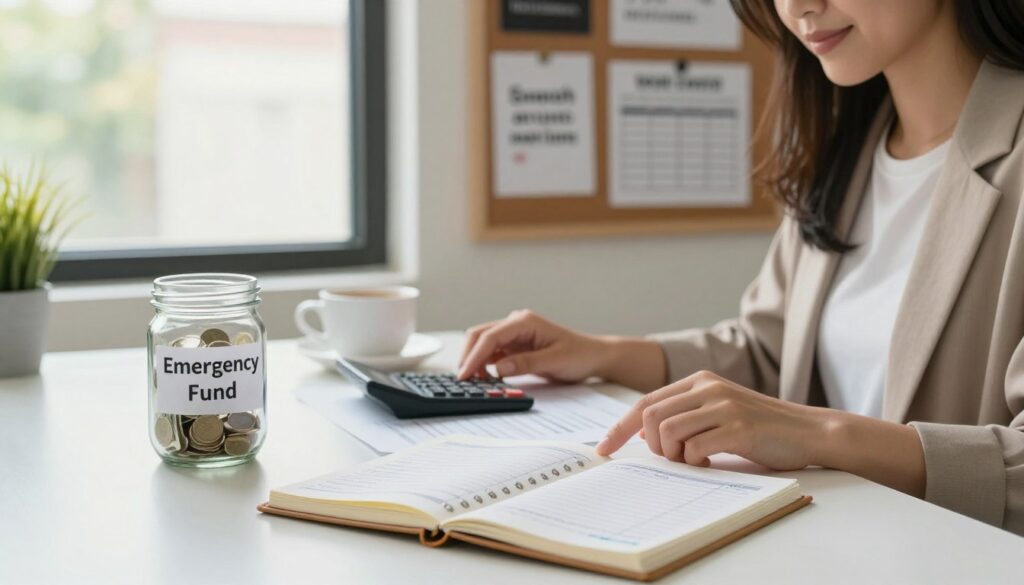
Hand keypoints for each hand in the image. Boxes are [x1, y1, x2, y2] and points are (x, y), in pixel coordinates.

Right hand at [457, 310, 609, 381]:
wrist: (593, 356)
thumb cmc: (579, 355)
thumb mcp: (555, 360)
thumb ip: (526, 363)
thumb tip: (498, 368)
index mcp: (525, 321)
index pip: (490, 336)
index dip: (474, 356)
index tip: (465, 374)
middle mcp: (516, 324)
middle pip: (480, 336)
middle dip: (469, 357)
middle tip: (463, 380)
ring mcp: (513, 334)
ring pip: (483, 345)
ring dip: (476, 362)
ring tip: (475, 383)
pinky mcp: (514, 346)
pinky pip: (492, 354)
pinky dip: (485, 366)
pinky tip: (486, 379)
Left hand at [596, 370, 830, 469]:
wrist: (810, 432)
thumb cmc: (761, 428)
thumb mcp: (718, 413)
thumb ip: (684, 415)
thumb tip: (643, 431)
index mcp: (699, 381)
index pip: (645, 402)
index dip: (620, 427)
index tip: (603, 449)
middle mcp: (708, 388)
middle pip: (651, 417)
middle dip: (653, 446)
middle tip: (674, 459)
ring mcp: (723, 405)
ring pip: (668, 432)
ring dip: (674, 456)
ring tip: (695, 461)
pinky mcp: (737, 428)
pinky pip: (695, 449)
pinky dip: (695, 463)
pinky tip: (712, 463)